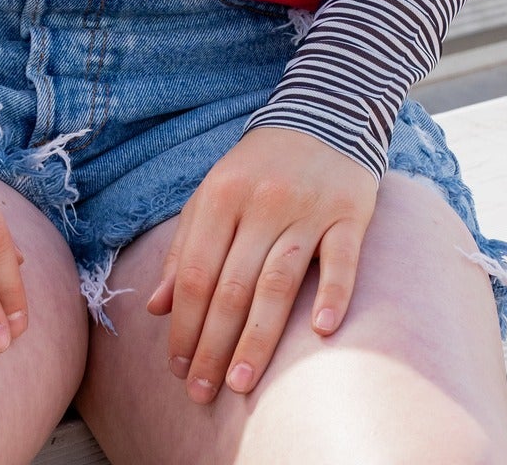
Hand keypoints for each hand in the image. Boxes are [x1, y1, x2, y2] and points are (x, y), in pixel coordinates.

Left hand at [145, 124, 378, 402]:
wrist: (324, 113)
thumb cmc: (260, 167)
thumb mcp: (213, 195)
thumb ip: (184, 248)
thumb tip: (157, 309)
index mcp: (222, 195)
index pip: (195, 272)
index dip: (184, 326)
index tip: (177, 369)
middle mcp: (262, 202)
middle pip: (232, 286)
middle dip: (212, 346)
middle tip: (201, 392)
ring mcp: (308, 208)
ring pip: (278, 282)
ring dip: (257, 338)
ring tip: (239, 383)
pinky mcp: (350, 213)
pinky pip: (340, 259)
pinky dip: (332, 294)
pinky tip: (320, 331)